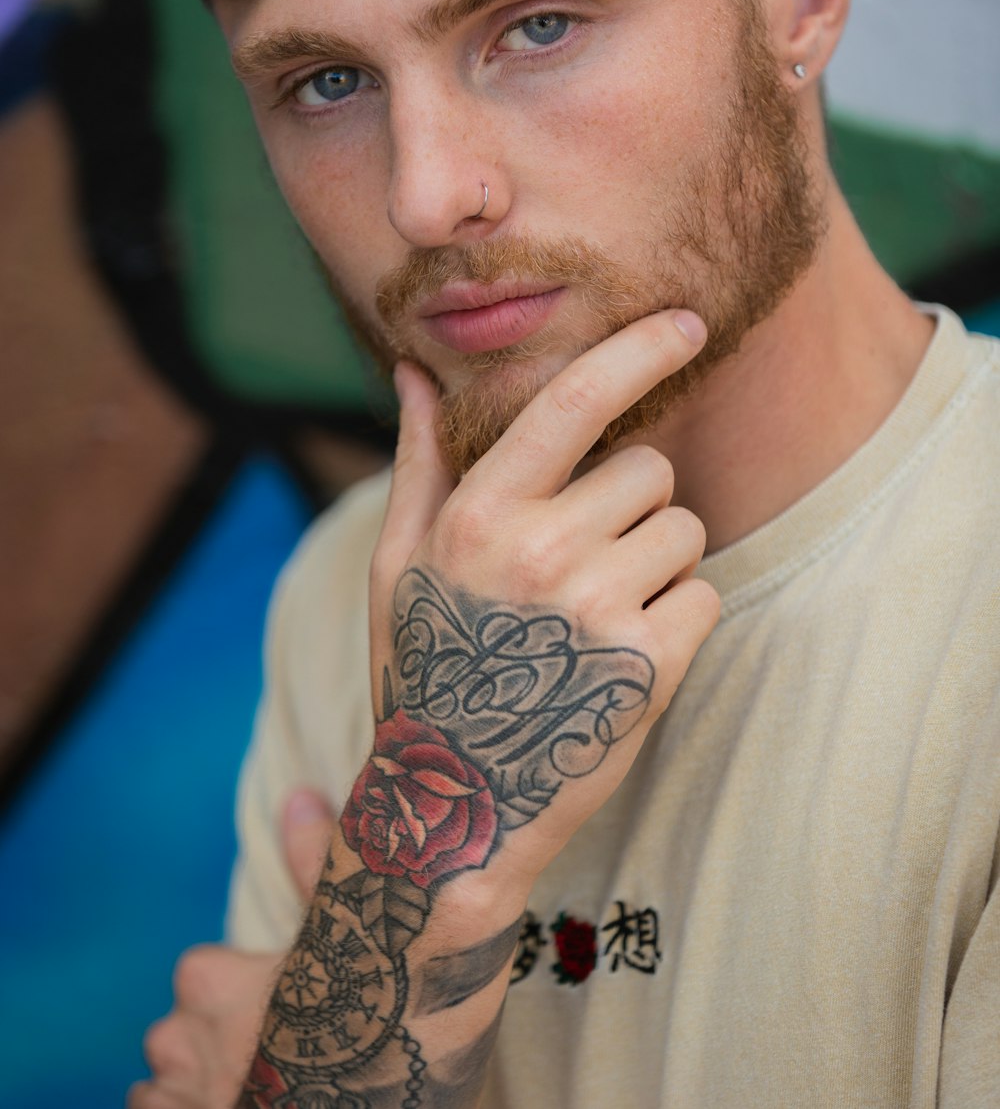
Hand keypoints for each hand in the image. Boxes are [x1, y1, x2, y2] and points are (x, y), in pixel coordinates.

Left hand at [128, 790, 336, 1107]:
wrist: (363, 1092)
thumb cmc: (354, 1022)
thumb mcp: (342, 936)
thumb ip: (312, 863)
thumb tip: (298, 793)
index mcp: (209, 980)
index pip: (202, 973)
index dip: (239, 987)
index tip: (279, 1002)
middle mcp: (179, 1038)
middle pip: (182, 1029)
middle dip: (215, 1039)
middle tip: (271, 1052)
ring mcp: (175, 1094)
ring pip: (169, 1079)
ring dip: (199, 1082)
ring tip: (256, 1085)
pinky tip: (233, 1104)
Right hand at [366, 309, 720, 904]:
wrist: (455, 806)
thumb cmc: (424, 669)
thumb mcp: (398, 563)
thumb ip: (418, 459)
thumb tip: (410, 370)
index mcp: (477, 515)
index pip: (573, 402)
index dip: (637, 351)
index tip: (686, 323)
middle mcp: (537, 551)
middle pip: (650, 470)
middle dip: (634, 505)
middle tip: (584, 565)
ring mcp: (596, 609)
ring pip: (685, 530)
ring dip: (659, 563)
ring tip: (598, 617)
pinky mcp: (649, 666)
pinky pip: (707, 594)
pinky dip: (682, 618)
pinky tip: (625, 655)